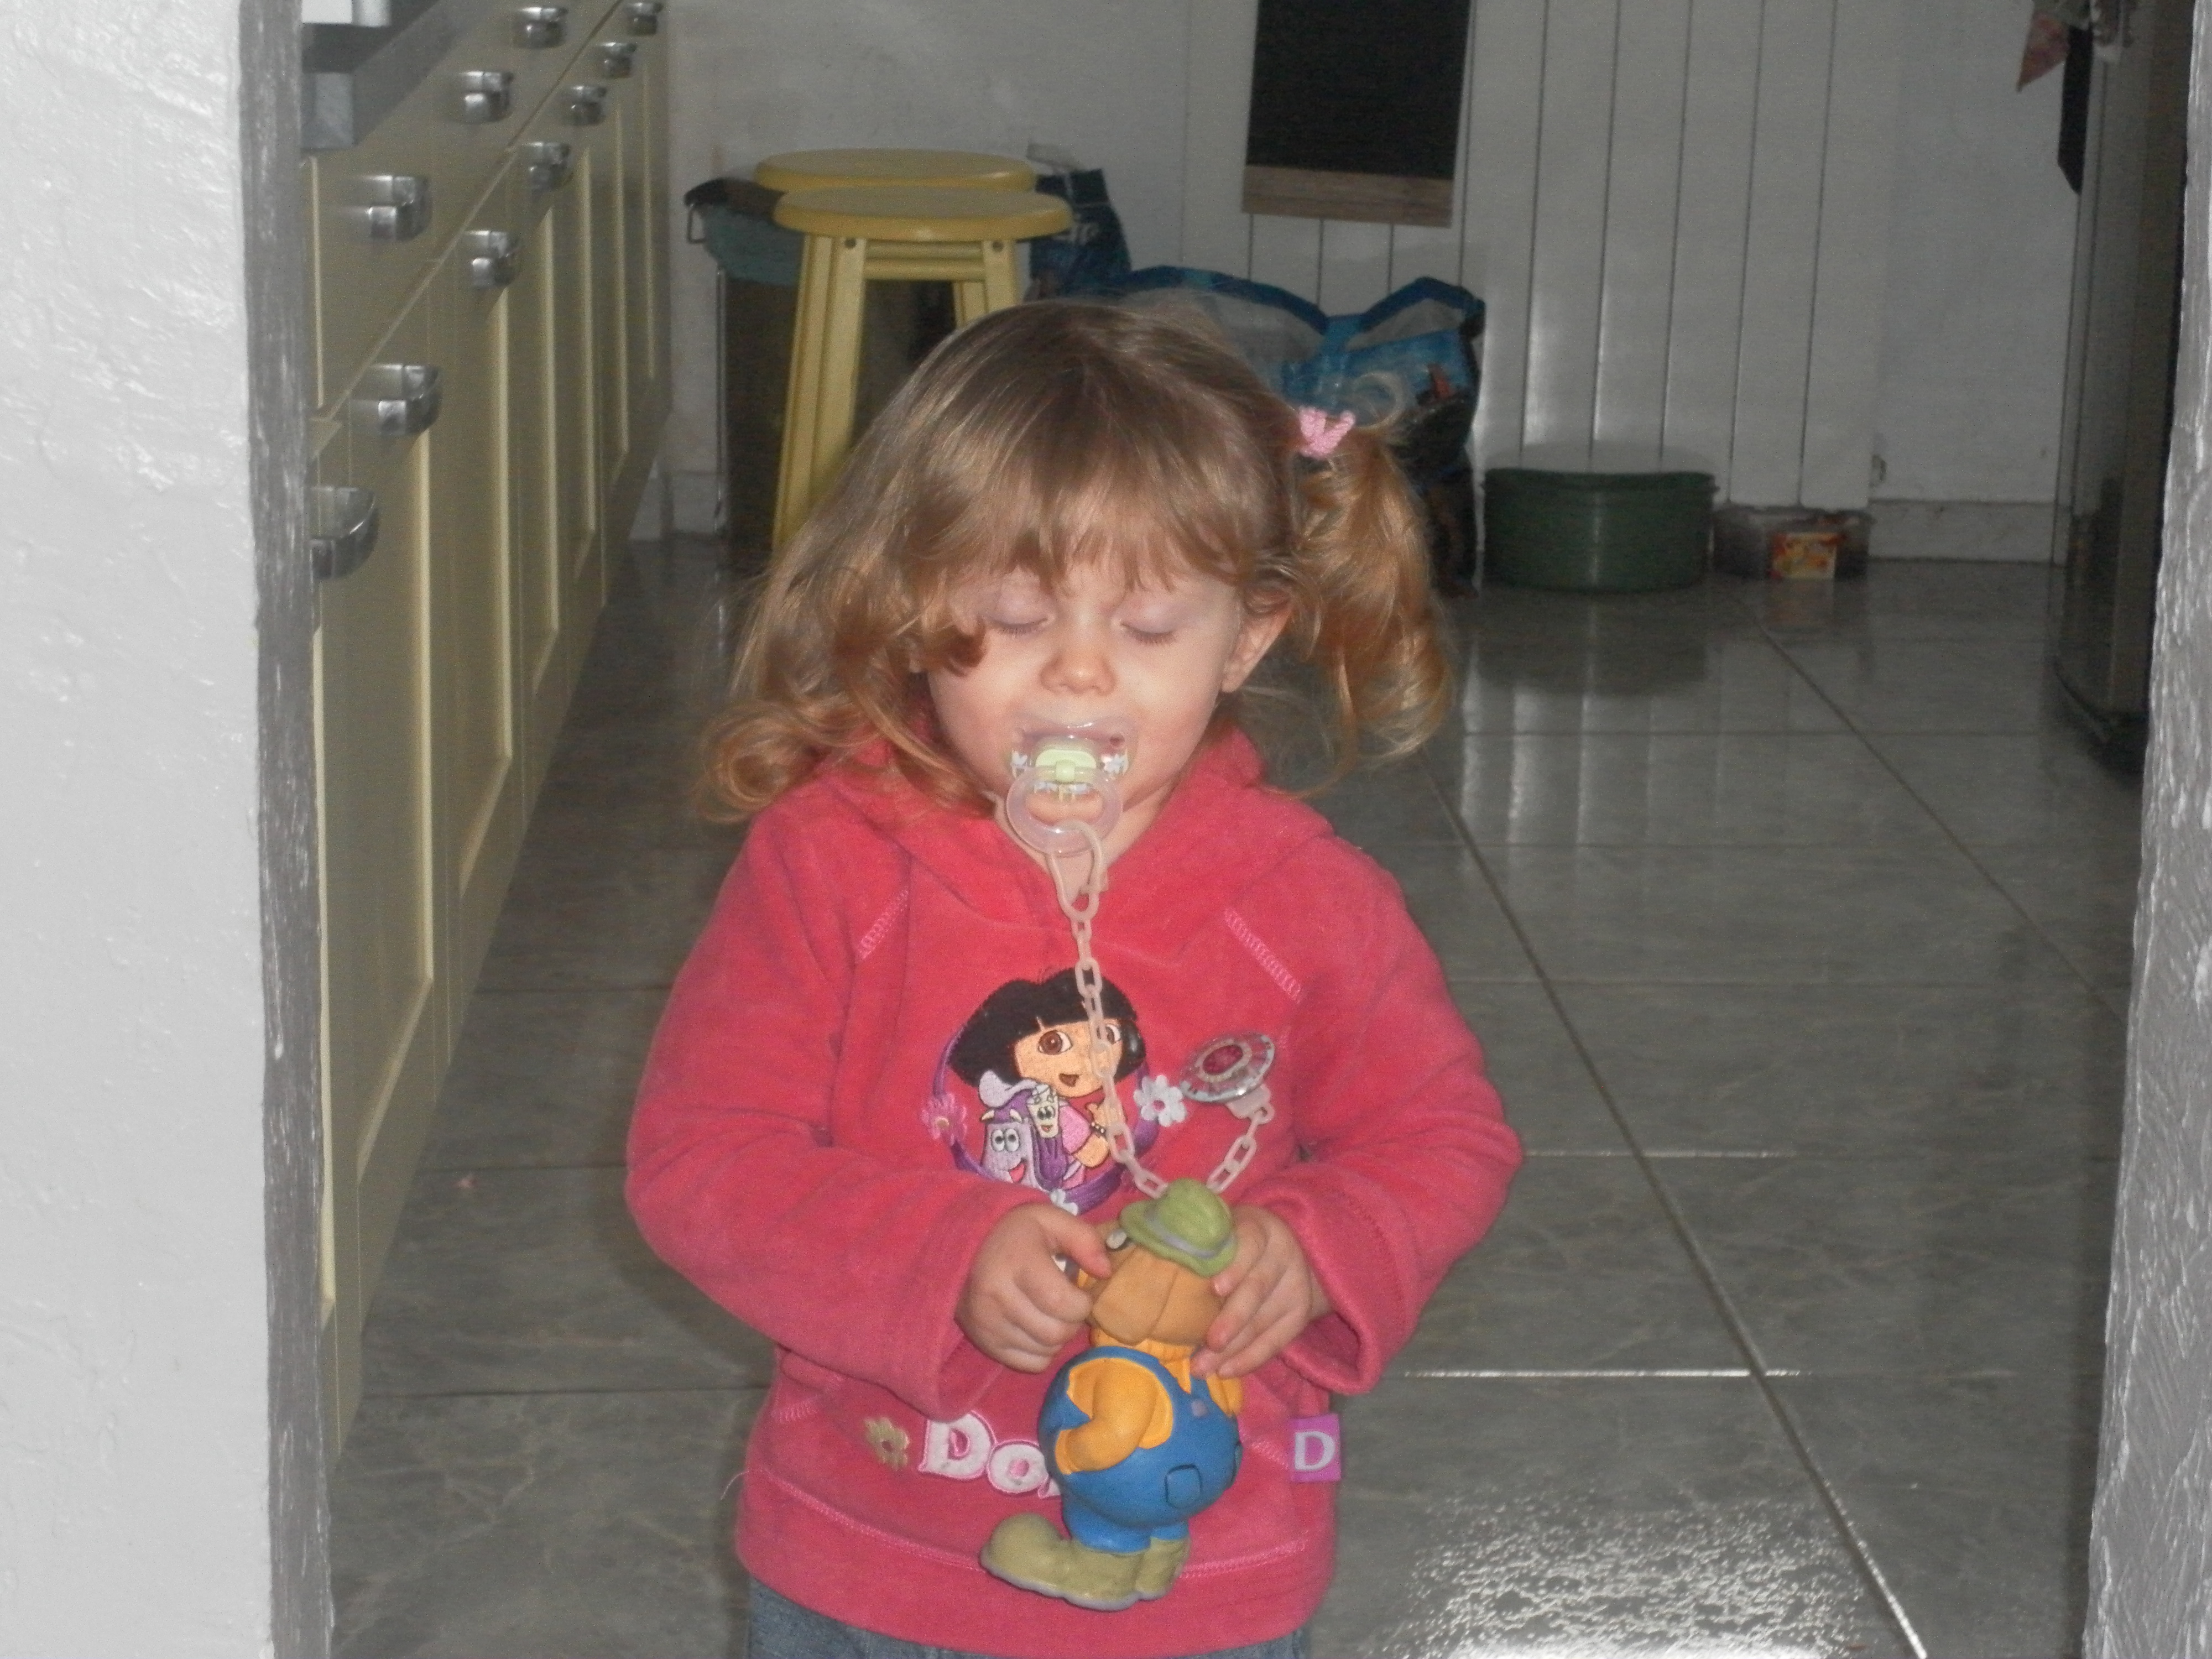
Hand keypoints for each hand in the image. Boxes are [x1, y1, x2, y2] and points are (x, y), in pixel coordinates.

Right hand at [958, 1204, 1112, 1371]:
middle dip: (1072, 1320)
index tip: (1079, 1290)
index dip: (1082, 1302)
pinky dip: (1042, 1350)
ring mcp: (987, 1324)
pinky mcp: (984, 1343)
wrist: (964, 1247)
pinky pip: (1030, 1364)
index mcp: (1015, 1263)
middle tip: (1066, 1302)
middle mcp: (996, 1298)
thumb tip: (1106, 1272)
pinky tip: (1035, 1326)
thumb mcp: (1050, 1219)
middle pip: (1056, 1332)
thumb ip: (1083, 1239)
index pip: (1062, 1303)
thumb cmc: (1015, 1232)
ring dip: (1058, 1335)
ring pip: (1046, 1351)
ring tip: (1050, 1312)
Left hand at [1193, 1206, 1331, 1379]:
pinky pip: (1275, 1342)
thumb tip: (1148, 1260)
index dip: (1235, 1267)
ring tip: (1202, 1367)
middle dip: (1232, 1319)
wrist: (1285, 1251)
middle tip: (1209, 1342)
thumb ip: (1198, 1241)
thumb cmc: (1234, 1241)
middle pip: (1257, 1289)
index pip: (1251, 1245)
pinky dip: (1249, 1359)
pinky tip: (1225, 1371)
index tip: (1215, 1288)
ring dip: (1233, 1348)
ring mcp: (1295, 1287)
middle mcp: (1282, 1256)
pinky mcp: (1298, 1316)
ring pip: (1263, 1321)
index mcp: (1260, 1229)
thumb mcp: (1223, 1229)